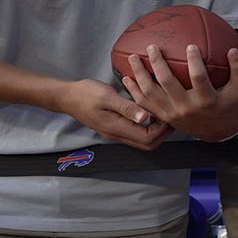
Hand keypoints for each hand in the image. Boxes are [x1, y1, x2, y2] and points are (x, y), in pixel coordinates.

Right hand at [54, 77, 169, 149]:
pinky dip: (146, 125)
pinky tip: (150, 111)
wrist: (67, 96)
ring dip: (155, 129)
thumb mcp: (108, 97)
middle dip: (163, 133)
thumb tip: (146, 117)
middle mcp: (117, 134)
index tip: (168, 114)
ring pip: (142, 139)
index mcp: (117, 128)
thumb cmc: (85, 94)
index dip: (162, 129)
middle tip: (169, 115)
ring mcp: (116, 132)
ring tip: (163, 112)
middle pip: (147, 143)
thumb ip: (127, 107)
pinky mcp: (114, 126)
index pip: (148, 138)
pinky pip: (135, 131)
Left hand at [119, 42, 237, 139]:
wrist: (217, 130)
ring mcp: (172, 114)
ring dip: (140, 74)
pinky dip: (134, 90)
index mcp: (207, 100)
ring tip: (133, 58)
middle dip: (158, 63)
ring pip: (151, 93)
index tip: (190, 46)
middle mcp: (187, 108)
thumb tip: (232, 50)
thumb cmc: (230, 105)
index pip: (198, 78)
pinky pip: (144, 104)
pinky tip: (127, 77)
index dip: (194, 61)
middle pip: (167, 83)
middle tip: (152, 47)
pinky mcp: (164, 117)